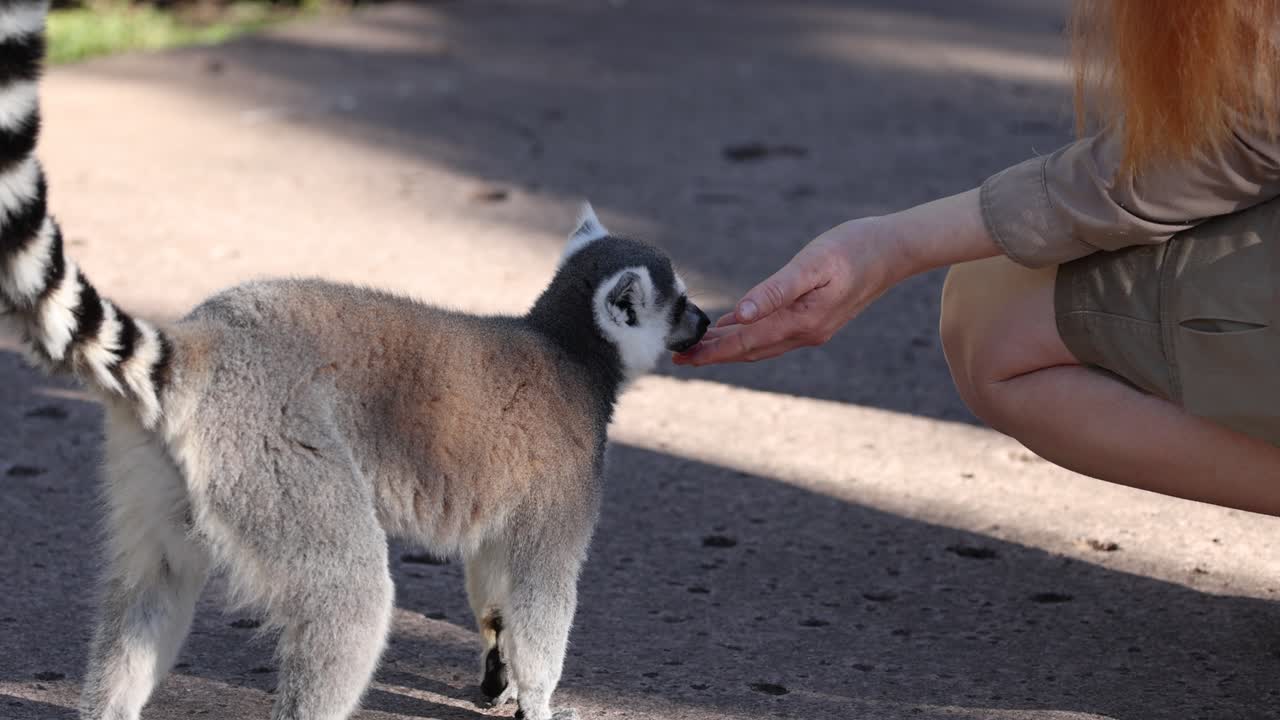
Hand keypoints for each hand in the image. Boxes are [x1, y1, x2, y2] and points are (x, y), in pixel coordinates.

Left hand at [673, 217, 903, 365]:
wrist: (896, 249)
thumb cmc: (855, 248)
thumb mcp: (812, 264)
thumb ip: (774, 290)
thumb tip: (739, 314)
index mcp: (801, 321)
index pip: (744, 342)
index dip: (711, 351)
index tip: (681, 357)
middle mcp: (806, 332)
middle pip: (749, 349)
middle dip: (714, 354)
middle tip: (679, 358)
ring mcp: (813, 328)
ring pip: (761, 344)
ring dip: (730, 347)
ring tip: (700, 347)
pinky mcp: (817, 319)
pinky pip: (775, 335)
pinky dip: (750, 336)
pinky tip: (736, 329)